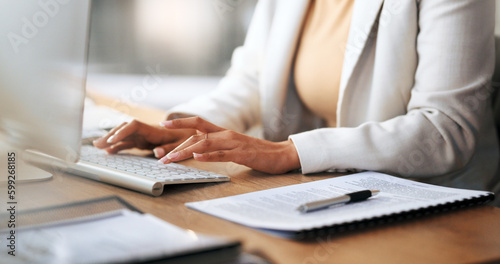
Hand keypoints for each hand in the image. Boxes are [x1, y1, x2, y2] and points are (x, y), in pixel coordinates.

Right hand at [93, 119, 195, 157]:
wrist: (192, 133)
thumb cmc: (187, 138)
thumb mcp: (182, 144)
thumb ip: (169, 148)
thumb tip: (157, 153)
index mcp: (154, 129)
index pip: (134, 126)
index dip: (123, 131)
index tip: (113, 139)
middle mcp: (146, 130)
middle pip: (124, 129)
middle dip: (111, 135)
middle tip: (97, 144)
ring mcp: (143, 136)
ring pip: (123, 136)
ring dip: (110, 140)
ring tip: (96, 146)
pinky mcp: (142, 141)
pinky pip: (127, 143)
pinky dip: (117, 146)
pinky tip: (108, 152)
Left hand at [157, 116, 300, 173]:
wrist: (281, 154)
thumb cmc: (257, 152)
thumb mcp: (234, 147)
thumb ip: (219, 146)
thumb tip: (199, 150)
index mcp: (224, 132)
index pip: (198, 123)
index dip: (180, 123)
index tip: (163, 123)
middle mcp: (227, 135)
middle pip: (197, 135)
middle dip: (176, 145)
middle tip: (161, 156)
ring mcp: (234, 144)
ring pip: (205, 144)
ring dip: (186, 152)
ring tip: (171, 159)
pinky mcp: (242, 154)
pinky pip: (223, 154)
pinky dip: (209, 156)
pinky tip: (198, 158)